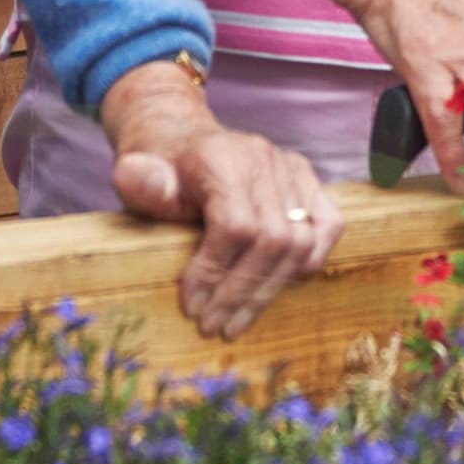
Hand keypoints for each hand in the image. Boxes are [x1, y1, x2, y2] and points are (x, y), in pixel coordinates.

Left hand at [101, 60, 338, 338]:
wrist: (183, 137)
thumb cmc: (158, 166)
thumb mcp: (134, 171)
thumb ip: (139, 180)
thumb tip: (154, 188)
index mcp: (222, 157)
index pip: (235, 225)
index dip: (215, 272)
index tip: (192, 306)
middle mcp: (264, 159)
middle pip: (272, 240)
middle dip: (241, 292)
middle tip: (213, 325)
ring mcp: (290, 168)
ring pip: (301, 242)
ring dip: (269, 290)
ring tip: (235, 321)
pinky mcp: (307, 179)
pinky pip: (329, 225)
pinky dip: (309, 261)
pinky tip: (278, 288)